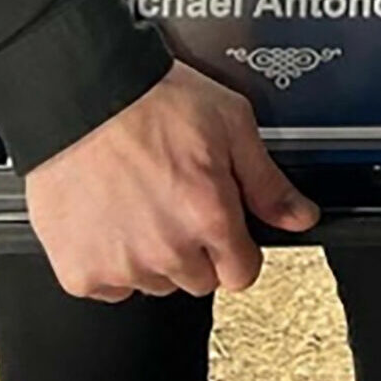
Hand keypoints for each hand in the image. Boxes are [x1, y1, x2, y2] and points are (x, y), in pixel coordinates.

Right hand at [25, 60, 318, 301]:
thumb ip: (267, 181)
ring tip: (138, 200)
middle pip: (198, 279)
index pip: (242, 273)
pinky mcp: (80, 271)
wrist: (82, 94)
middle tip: (175, 200)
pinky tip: (109, 215)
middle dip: (195, 247)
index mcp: (209, 216)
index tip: (223, 226)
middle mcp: (167, 250)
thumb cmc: (151, 100)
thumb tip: (300, 216)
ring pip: (153, 282)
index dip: (237, 247)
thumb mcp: (230, 123)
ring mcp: (121, 265)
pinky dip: (109, 258)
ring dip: (152, 254)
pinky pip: (108, 285)